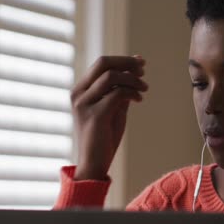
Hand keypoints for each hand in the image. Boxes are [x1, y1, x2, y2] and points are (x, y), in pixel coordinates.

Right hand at [70, 56, 147, 179]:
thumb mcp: (114, 108)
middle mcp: (78, 94)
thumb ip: (122, 88)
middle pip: (103, 63)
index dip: (123, 60)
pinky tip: (139, 99)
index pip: (101, 63)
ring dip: (132, 79)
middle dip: (126, 62)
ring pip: (111, 77)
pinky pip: (117, 94)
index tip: (140, 63)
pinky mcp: (95, 115)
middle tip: (143, 70)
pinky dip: (132, 93)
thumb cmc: (104, 135)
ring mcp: (84, 104)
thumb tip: (136, 67)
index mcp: (81, 90)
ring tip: (144, 88)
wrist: (94, 163)